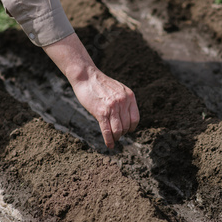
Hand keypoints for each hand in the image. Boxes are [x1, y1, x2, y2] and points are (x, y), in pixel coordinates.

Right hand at [43, 33, 139, 148]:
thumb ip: (124, 101)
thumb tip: (126, 116)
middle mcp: (123, 102)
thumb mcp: (118, 89)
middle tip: (117, 136)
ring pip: (118, 130)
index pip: (135, 118)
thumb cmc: (100, 84)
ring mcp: (112, 107)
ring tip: (114, 140)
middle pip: (127, 126)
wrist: (86, 76)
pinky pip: (107, 131)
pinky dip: (109, 140)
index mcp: (129, 96)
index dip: (131, 127)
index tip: (127, 130)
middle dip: (122, 133)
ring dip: (116, 137)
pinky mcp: (101, 112)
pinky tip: (109, 145)